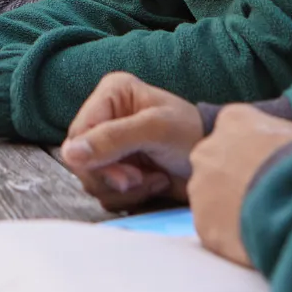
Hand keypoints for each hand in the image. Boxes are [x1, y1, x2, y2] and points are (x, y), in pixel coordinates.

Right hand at [59, 72, 203, 209]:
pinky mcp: (121, 169)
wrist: (221, 164)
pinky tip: (155, 183)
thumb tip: (71, 154)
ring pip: (92, 179)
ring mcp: (112, 146)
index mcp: (112, 95)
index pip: (78, 133)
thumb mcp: (154, 130)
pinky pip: (107, 191)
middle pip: (81, 160)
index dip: (93, 160)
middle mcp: (107, 117)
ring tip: (154, 178)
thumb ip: (112, 139)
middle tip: (139, 179)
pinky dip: (131, 196)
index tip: (125, 176)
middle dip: (112, 176)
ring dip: (124, 188)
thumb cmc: (195, 135)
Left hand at [187, 104, 291, 265]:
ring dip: (230, 206)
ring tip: (263, 219)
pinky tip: (254, 239)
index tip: (273, 163)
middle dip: (237, 176)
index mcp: (234, 120)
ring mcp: (200, 188)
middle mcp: (207, 150)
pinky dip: (231, 235)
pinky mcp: (202, 224)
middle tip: (266, 194)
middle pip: (218, 162)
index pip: (237, 128)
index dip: (257, 147)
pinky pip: (215, 228)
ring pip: (212, 196)